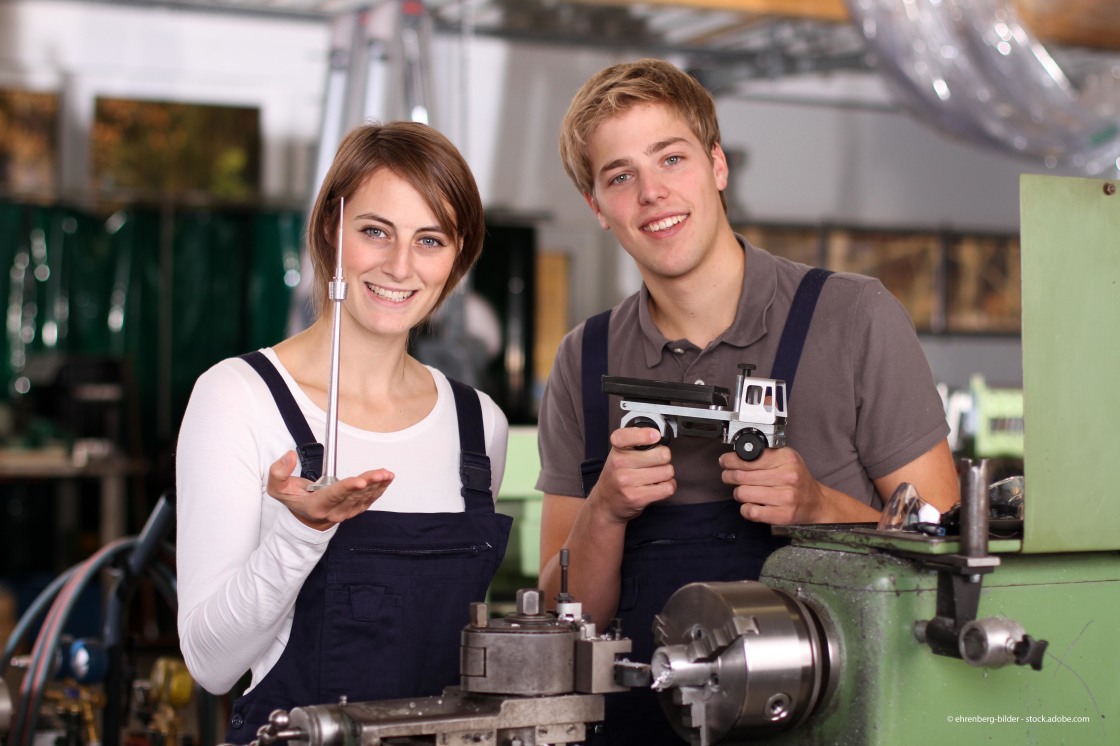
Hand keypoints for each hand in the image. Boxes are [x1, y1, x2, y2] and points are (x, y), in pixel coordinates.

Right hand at [267, 451, 394, 529]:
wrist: (305, 517)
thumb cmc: (294, 500)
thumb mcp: (278, 488)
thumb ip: (279, 472)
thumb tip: (289, 457)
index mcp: (316, 506)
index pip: (334, 495)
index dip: (348, 487)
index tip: (359, 482)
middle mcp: (333, 511)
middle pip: (354, 495)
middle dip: (369, 483)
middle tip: (380, 474)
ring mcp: (346, 512)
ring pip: (364, 497)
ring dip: (377, 485)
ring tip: (386, 474)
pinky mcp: (355, 510)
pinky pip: (370, 500)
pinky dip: (380, 489)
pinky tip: (386, 479)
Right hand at [589, 426, 675, 522]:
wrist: (606, 502)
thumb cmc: (618, 475)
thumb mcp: (620, 454)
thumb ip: (636, 442)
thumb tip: (658, 435)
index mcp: (617, 449)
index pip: (626, 436)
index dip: (645, 434)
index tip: (655, 436)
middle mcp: (619, 464)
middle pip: (662, 455)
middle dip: (664, 459)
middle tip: (656, 463)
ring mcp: (627, 481)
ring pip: (667, 472)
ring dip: (666, 475)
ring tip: (655, 476)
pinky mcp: (636, 497)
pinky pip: (667, 488)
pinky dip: (668, 487)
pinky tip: (658, 486)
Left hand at [719, 446, 824, 524]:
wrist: (816, 503)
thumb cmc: (798, 480)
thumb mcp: (786, 459)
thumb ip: (764, 455)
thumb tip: (736, 454)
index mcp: (787, 458)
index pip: (749, 458)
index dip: (731, 460)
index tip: (725, 461)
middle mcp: (788, 477)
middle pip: (741, 476)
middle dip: (729, 476)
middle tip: (728, 476)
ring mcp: (786, 497)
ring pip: (743, 493)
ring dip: (739, 493)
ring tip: (744, 491)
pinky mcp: (783, 515)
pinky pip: (751, 511)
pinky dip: (746, 509)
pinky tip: (751, 505)